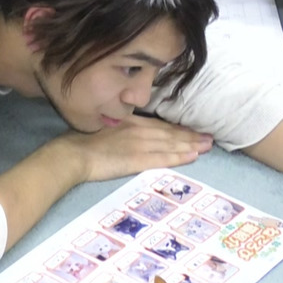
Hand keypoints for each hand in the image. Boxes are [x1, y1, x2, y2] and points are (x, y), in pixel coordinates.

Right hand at [59, 114, 212, 182]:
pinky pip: (162, 158)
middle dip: (190, 135)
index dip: (177, 128)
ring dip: (191, 144)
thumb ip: (117, 129)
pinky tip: (192, 156)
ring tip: (207, 146)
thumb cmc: (80, 141)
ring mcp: (138, 145)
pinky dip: (179, 157)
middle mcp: (138, 131)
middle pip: (169, 133)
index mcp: (129, 123)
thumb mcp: (101, 128)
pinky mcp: (136, 160)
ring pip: (170, 144)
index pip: (159, 125)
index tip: (192, 130)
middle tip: (209, 137)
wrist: (72, 154)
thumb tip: (124, 134)